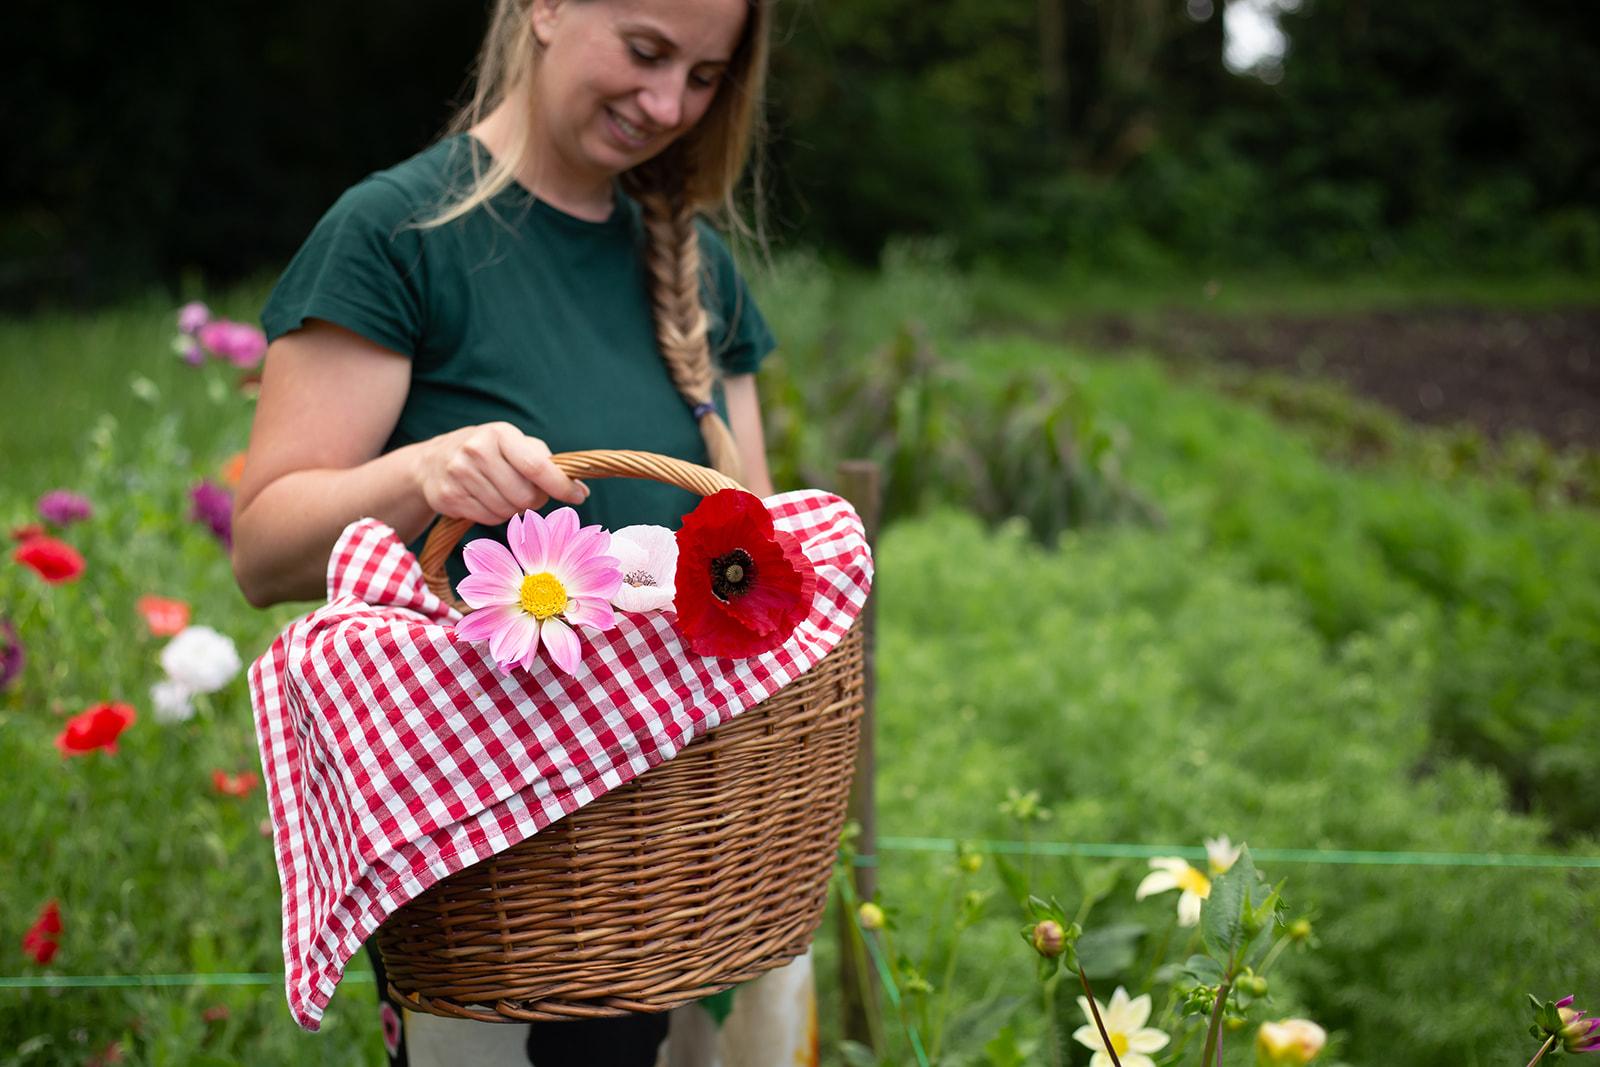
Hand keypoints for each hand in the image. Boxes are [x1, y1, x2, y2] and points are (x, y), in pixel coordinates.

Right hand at [415, 422, 588, 523]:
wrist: (432, 462)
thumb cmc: (487, 452)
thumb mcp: (512, 444)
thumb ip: (545, 462)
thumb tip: (579, 489)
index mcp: (499, 434)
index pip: (537, 466)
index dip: (561, 486)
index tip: (578, 496)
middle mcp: (477, 451)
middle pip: (525, 496)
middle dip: (536, 500)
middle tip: (531, 493)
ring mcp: (460, 474)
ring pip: (508, 511)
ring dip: (515, 509)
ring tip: (505, 494)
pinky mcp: (449, 497)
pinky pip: (489, 519)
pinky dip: (496, 515)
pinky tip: (488, 501)